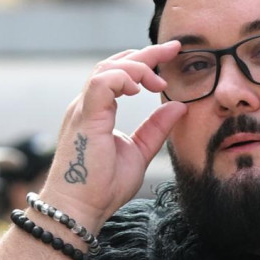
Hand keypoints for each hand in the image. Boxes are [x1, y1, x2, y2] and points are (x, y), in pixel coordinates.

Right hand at [38, 42, 187, 231]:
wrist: (80, 209)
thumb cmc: (102, 187)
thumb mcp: (139, 152)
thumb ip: (156, 129)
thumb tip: (178, 105)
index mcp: (97, 111)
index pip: (119, 73)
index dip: (145, 60)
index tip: (171, 54)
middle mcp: (87, 105)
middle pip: (114, 63)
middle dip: (146, 53)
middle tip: (173, 49)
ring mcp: (82, 109)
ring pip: (107, 67)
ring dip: (137, 67)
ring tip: (157, 81)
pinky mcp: (84, 117)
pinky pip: (101, 82)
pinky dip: (122, 79)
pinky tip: (138, 88)